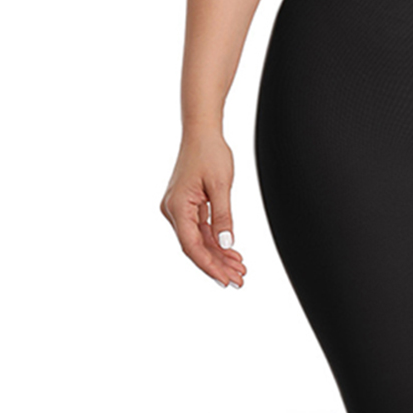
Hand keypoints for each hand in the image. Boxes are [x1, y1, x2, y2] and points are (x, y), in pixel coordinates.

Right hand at [160, 130, 246, 287]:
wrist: (201, 132)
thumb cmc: (210, 153)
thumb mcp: (221, 185)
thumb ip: (223, 216)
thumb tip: (227, 244)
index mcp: (177, 207)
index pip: (191, 246)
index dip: (209, 265)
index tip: (225, 280)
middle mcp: (173, 211)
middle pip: (195, 246)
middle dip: (217, 265)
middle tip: (238, 280)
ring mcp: (179, 209)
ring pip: (198, 239)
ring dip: (218, 255)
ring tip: (239, 269)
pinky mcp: (186, 205)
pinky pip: (200, 228)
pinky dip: (215, 240)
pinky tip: (231, 252)